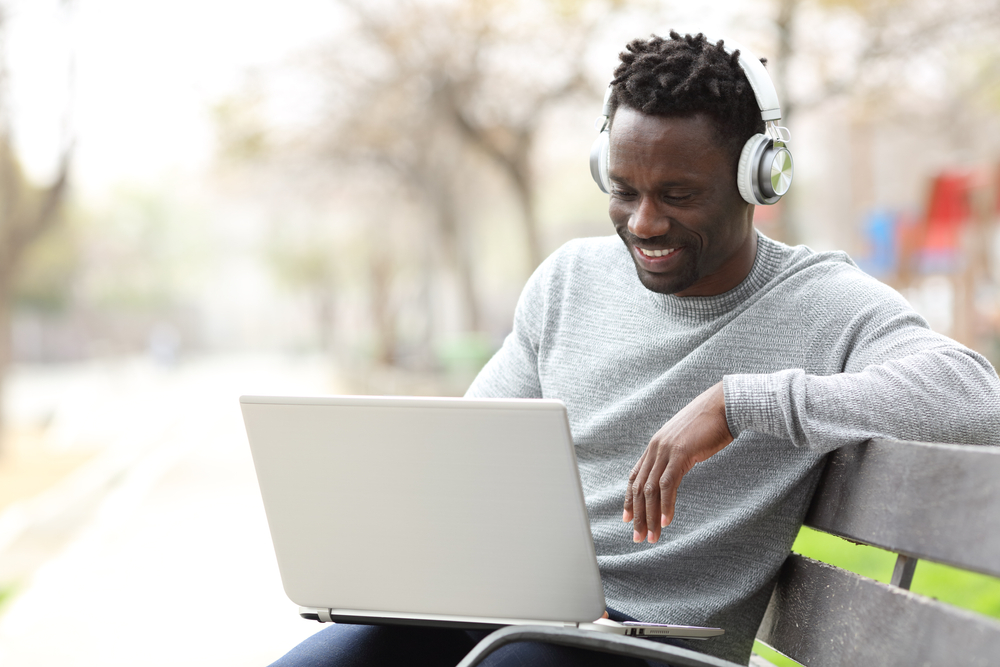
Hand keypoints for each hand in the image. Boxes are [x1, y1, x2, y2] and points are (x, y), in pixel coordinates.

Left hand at [623, 382, 732, 543]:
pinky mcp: (680, 453)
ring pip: (650, 490)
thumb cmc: (711, 423)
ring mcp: (666, 450)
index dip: (629, 499)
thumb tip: (676, 466)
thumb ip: (677, 454)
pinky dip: (665, 505)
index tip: (627, 518)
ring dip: (650, 516)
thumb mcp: (687, 440)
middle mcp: (655, 448)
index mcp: (655, 446)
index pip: (635, 477)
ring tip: (652, 536)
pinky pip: (668, 484)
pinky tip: (665, 521)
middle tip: (638, 537)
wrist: (725, 405)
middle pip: (639, 488)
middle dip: (638, 515)